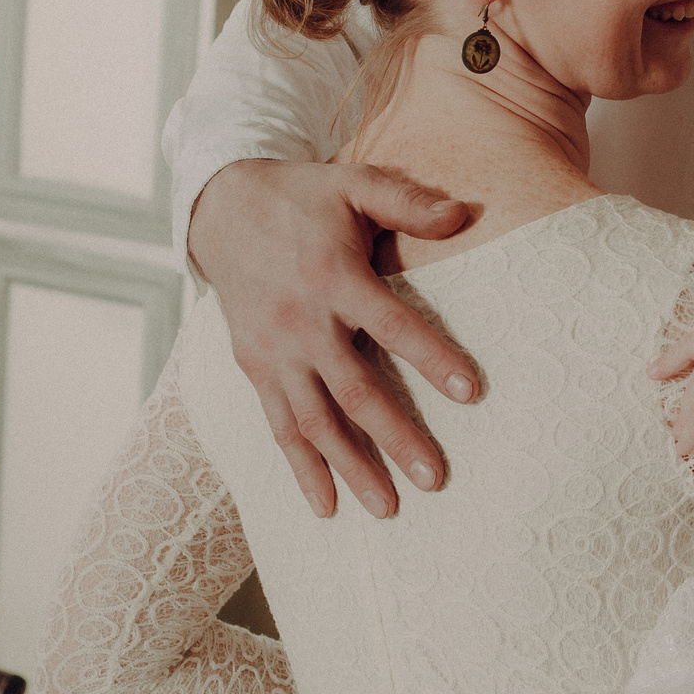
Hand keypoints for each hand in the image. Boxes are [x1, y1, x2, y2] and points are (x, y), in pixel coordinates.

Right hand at [189, 159, 476, 517]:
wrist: (221, 208)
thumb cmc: (302, 196)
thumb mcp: (355, 185)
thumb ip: (407, 201)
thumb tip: (463, 214)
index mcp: (334, 277)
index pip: (393, 325)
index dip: (433, 359)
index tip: (472, 392)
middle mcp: (302, 323)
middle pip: (355, 390)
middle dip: (396, 438)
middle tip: (437, 478)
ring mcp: (274, 352)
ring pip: (314, 421)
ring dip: (350, 467)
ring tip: (389, 509)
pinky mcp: (255, 368)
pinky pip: (279, 426)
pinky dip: (301, 468)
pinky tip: (326, 506)